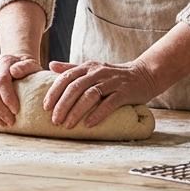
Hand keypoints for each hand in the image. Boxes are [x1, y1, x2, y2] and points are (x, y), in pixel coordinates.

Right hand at [0, 53, 41, 125]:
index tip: (16, 111)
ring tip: (1, 123)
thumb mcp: (31, 65)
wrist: (14, 63)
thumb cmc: (25, 69)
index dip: (8, 98)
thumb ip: (26, 67)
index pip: (1, 81)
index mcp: (3, 62)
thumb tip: (15, 71)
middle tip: (10, 121)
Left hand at [44, 60, 158, 128]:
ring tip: (67, 125)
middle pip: (76, 87)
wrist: (144, 75)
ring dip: (77, 111)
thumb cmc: (114, 75)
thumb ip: (72, 68)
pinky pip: (110, 103)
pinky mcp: (125, 92)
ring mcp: (112, 82)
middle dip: (63, 104)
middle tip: (54, 121)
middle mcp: (98, 72)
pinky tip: (89, 124)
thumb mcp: (93, 69)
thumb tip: (51, 65)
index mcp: (88, 67)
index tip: (45, 107)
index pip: (66, 77)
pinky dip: (98, 113)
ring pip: (90, 95)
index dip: (54, 92)